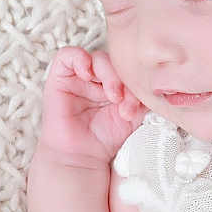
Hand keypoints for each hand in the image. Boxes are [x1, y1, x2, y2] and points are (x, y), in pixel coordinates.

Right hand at [38, 46, 147, 165]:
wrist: (82, 156)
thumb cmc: (105, 137)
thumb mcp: (133, 114)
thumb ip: (142, 96)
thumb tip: (151, 81)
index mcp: (115, 83)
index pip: (128, 67)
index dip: (136, 80)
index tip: (138, 103)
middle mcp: (97, 78)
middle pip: (115, 61)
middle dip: (124, 79)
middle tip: (123, 101)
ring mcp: (79, 77)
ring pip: (97, 58)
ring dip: (109, 74)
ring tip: (112, 96)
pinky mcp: (60, 77)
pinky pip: (67, 55)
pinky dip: (80, 59)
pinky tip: (88, 75)